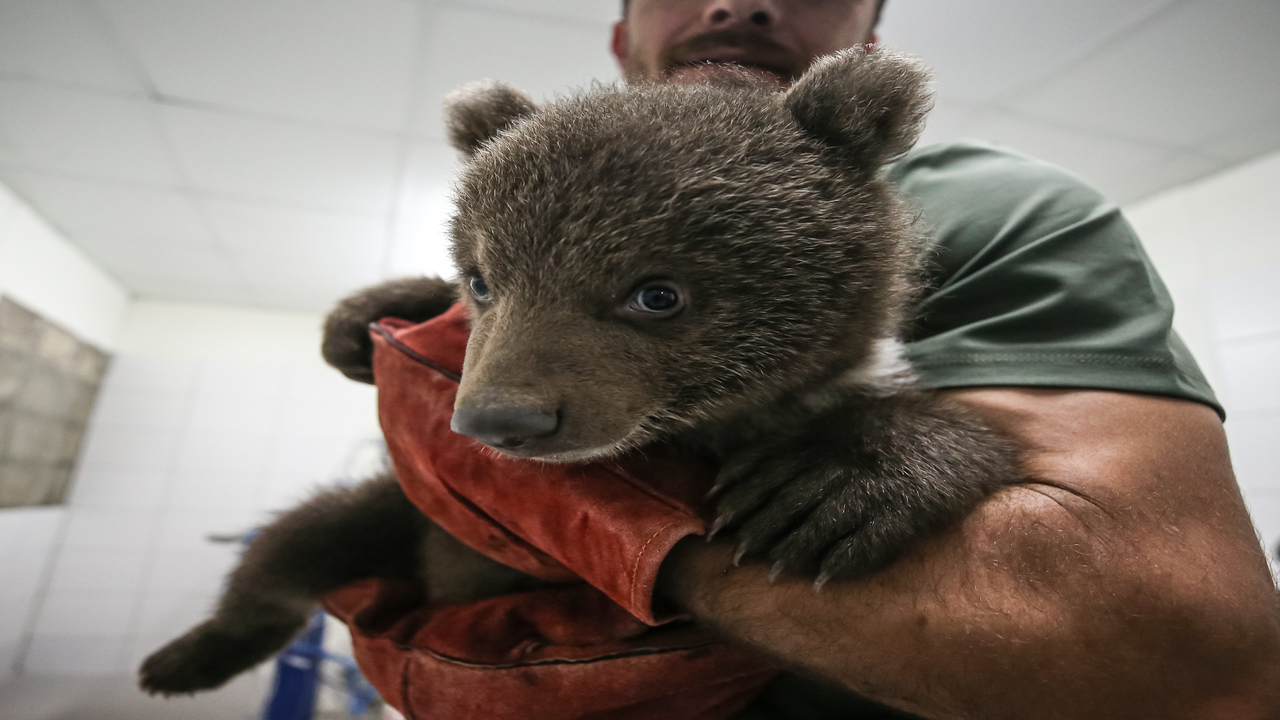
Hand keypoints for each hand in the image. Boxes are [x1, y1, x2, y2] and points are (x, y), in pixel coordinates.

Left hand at [709, 391, 1015, 586]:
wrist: (972, 440)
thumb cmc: (897, 438)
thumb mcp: (845, 428)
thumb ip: (797, 445)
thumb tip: (734, 472)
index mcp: (833, 431)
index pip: (775, 460)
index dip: (743, 489)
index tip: (718, 515)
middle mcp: (852, 453)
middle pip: (793, 491)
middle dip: (761, 525)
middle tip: (735, 554)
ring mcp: (881, 480)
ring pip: (826, 516)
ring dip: (796, 548)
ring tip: (773, 573)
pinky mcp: (911, 507)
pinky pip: (873, 536)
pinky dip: (846, 559)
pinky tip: (824, 579)